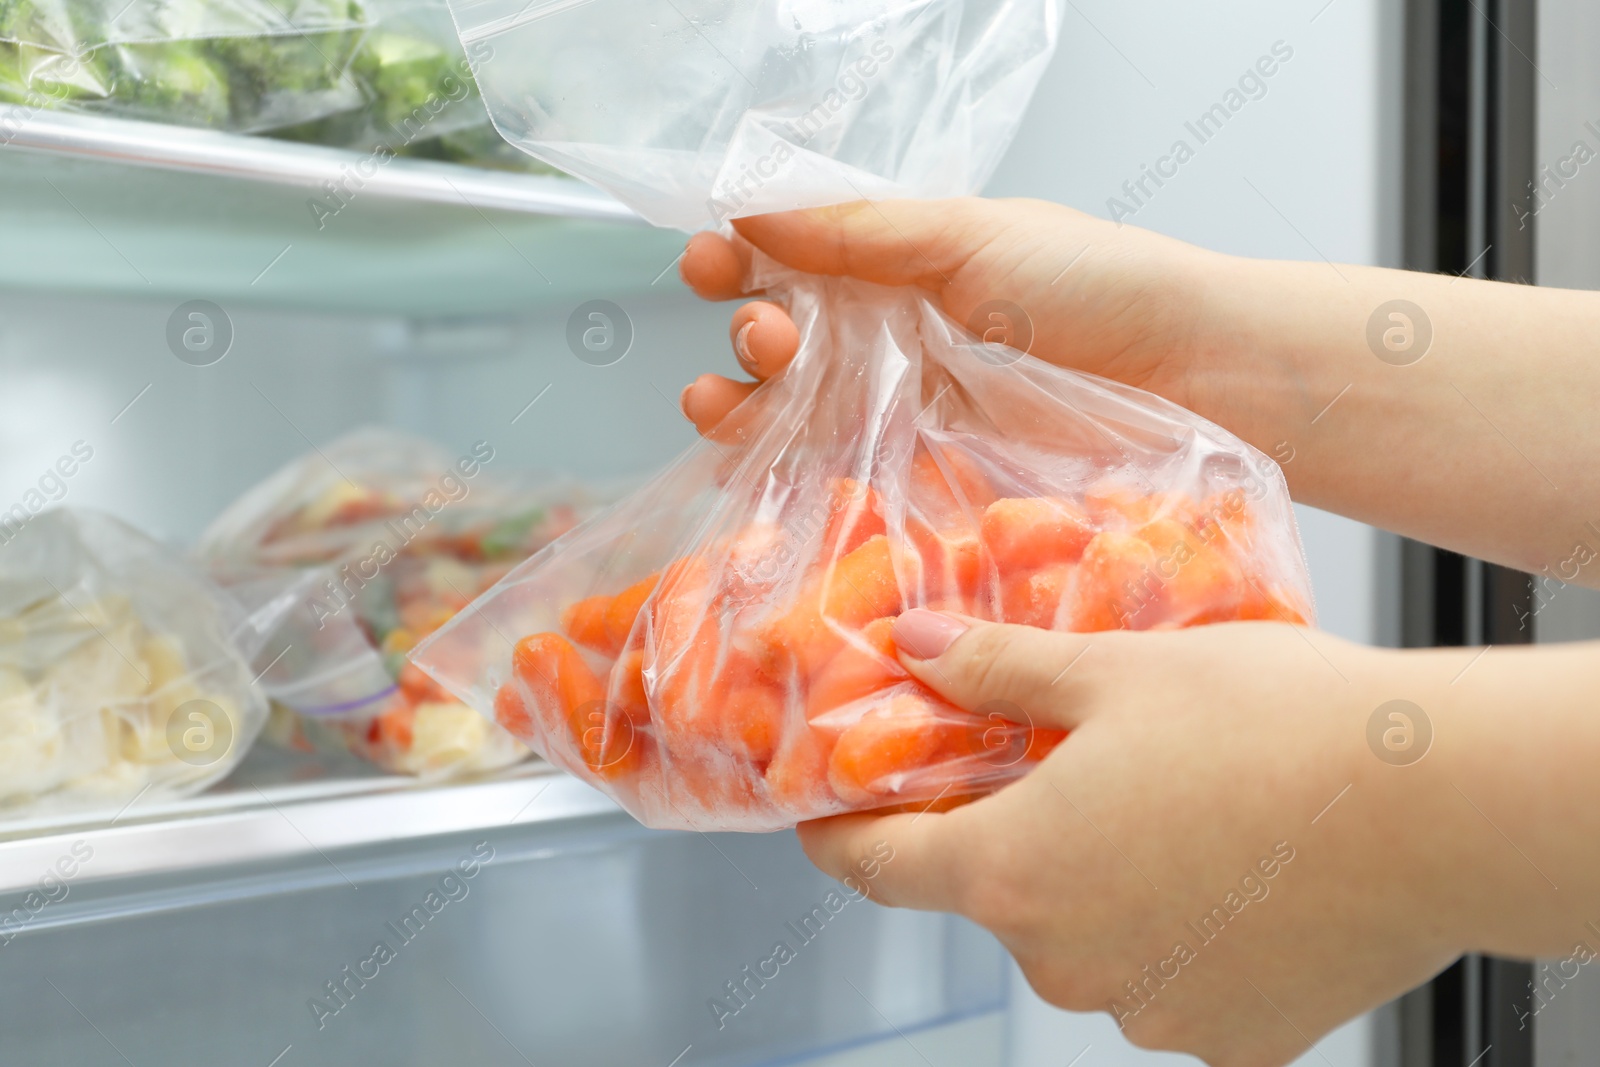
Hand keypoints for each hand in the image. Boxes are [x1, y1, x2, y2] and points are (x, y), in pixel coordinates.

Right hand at [677, 198, 1229, 435]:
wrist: (1185, 372)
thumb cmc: (1095, 284)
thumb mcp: (971, 235)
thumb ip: (859, 234)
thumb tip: (755, 210)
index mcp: (901, 258)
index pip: (797, 255)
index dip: (742, 257)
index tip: (707, 261)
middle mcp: (893, 328)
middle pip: (785, 333)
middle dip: (749, 333)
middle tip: (763, 338)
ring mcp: (903, 401)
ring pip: (795, 403)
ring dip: (743, 398)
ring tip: (727, 399)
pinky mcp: (921, 466)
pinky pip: (836, 462)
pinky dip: (780, 460)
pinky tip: (744, 455)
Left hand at [799, 610, 1489, 1066]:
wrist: (1439, 806)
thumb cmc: (1274, 727)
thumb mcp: (1112, 671)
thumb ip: (995, 669)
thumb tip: (914, 646)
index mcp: (1014, 873)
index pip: (878, 869)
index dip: (842, 835)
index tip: (830, 814)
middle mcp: (1067, 963)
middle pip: (995, 894)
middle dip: (1011, 830)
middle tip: (1060, 763)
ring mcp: (1151, 1011)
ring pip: (1084, 935)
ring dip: (1100, 877)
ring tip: (1168, 803)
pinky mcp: (1231, 1036)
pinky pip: (1167, 974)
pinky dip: (1174, 924)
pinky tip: (1227, 863)